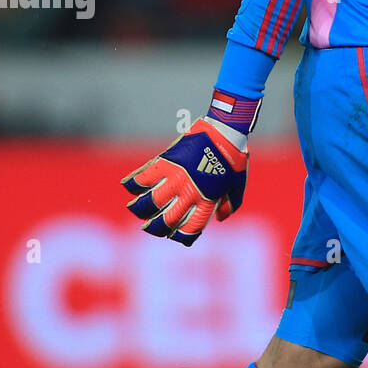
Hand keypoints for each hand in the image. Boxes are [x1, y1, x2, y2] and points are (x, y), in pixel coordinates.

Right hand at [121, 118, 247, 245]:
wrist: (225, 131)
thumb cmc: (234, 157)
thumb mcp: (238, 185)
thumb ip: (231, 204)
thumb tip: (219, 218)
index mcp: (207, 200)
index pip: (191, 227)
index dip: (180, 236)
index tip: (173, 235)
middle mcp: (189, 192)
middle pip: (167, 219)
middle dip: (155, 227)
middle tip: (149, 227)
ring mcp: (176, 177)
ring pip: (151, 201)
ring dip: (140, 208)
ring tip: (135, 209)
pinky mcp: (167, 161)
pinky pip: (144, 176)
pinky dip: (133, 182)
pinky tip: (129, 186)